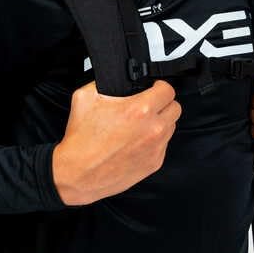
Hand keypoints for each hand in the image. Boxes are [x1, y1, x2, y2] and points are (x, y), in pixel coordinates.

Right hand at [52, 79, 181, 204]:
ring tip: (141, 124)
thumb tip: (112, 78)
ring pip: (171, 127)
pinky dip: (154, 141)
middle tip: (150, 105)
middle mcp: (152, 129)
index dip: (160, 86)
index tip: (154, 88)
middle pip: (175, 108)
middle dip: (163, 104)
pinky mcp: (154, 163)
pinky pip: (163, 146)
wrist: (78, 174)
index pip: (168, 90)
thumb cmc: (81, 141)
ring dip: (160, 123)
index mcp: (139, 110)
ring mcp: (155, 148)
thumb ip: (103, 82)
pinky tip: (137, 141)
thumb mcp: (84, 97)